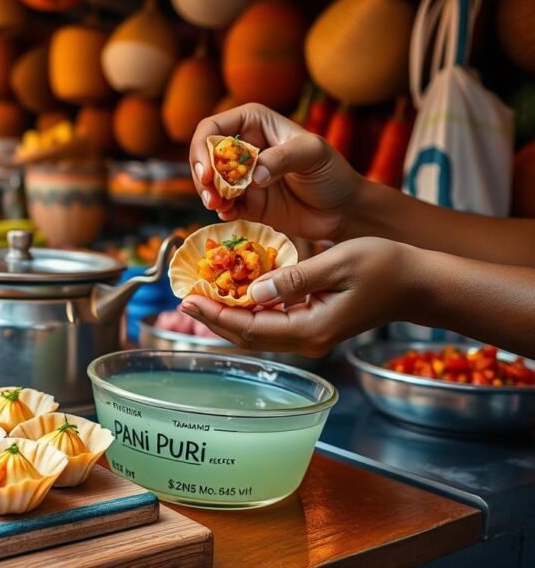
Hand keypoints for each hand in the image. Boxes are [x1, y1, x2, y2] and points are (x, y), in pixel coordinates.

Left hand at [179, 237, 415, 356]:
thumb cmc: (386, 267)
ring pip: (257, 332)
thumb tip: (252, 291)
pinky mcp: (313, 325)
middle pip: (247, 336)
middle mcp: (306, 339)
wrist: (419, 284)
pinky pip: (271, 323)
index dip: (216, 314)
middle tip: (184, 299)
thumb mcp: (338, 263)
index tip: (189, 300)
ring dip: (227, 316)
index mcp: (311, 328)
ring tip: (199, 298)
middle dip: (214, 318)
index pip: (250, 327)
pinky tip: (232, 295)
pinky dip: (247, 311)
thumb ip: (294, 279)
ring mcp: (310, 335)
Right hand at [190, 104, 363, 241]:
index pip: (213, 127)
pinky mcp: (247, 203)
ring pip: (210, 183)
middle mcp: (244, 148)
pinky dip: (221, 211)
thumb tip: (253, 175)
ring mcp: (244, 177)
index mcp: (255, 123)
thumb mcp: (313, 154)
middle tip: (210, 195)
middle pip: (205, 156)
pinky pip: (224, 206)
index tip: (209, 173)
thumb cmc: (333, 173)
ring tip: (218, 207)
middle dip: (202, 175)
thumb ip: (282, 158)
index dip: (203, 148)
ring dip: (208, 195)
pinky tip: (230, 216)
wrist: (344, 210)